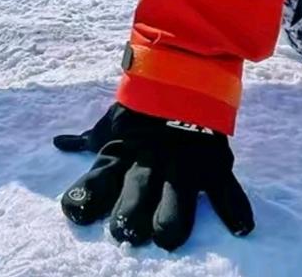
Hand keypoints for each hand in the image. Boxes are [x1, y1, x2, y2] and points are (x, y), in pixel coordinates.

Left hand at [54, 102, 253, 249]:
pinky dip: (235, 208)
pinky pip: (227, 188)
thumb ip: (88, 138)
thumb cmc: (140, 103)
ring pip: (177, 195)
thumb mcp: (111, 122)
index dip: (87, 197)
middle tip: (125, 232)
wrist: (179, 65)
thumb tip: (59, 143)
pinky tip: (241, 228)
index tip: (75, 212)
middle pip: (137, 191)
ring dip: (172, 216)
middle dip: (130, 213)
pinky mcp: (212, 161)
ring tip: (167, 237)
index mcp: (124, 153)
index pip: (100, 180)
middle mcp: (151, 161)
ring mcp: (183, 162)